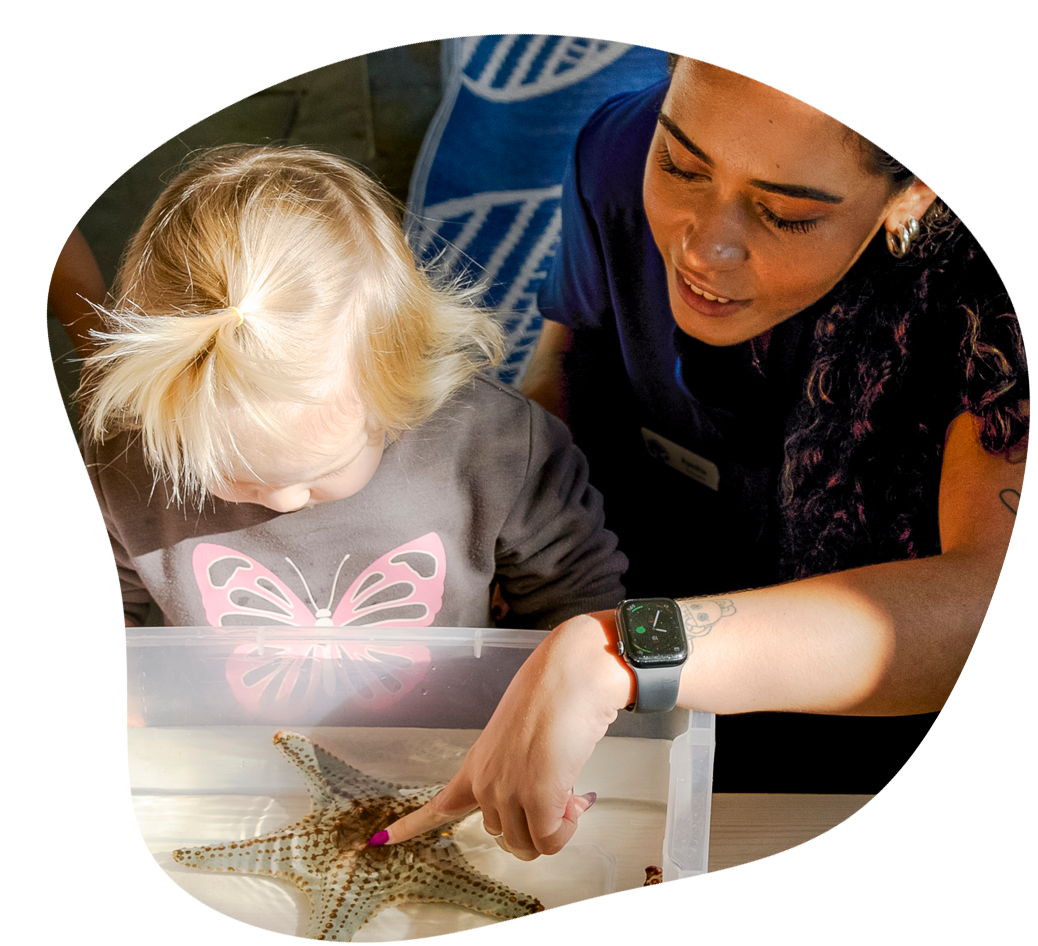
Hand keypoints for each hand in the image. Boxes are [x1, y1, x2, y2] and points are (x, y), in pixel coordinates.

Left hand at [371, 612, 632, 858]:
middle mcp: (486, 781)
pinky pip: (550, 842)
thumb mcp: (525, 738)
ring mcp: (508, 791)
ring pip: (529, 845)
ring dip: (555, 827)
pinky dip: (567, 829)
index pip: (439, 804)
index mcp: (477, 763)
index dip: (412, 826)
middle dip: (538, 825)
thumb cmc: (557, 693)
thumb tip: (555, 801)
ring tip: (569, 786)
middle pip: (506, 837)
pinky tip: (577, 796)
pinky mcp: (538, 799)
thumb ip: (526, 772)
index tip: (380, 840)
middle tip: (562, 793)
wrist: (573, 671)